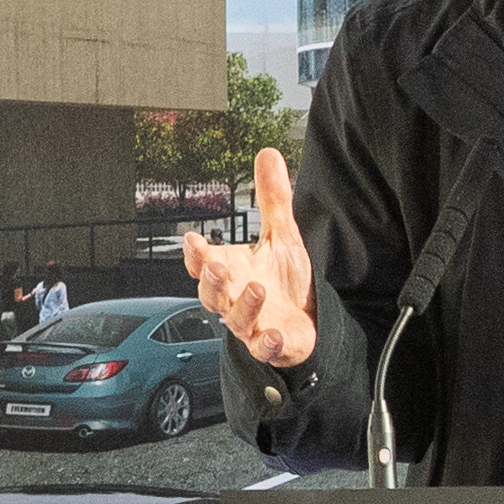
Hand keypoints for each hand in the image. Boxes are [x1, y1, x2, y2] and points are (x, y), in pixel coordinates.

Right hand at [182, 147, 318, 368]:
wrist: (310, 319)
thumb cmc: (286, 282)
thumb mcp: (281, 235)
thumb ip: (272, 199)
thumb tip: (268, 154)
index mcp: (232, 272)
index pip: (204, 263)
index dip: (196, 256)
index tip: (194, 241)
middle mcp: (235, 299)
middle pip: (212, 293)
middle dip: (212, 280)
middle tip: (216, 265)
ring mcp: (252, 325)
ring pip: (236, 320)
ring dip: (243, 306)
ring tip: (256, 288)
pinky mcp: (271, 345)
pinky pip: (264, 348)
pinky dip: (266, 343)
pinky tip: (272, 334)